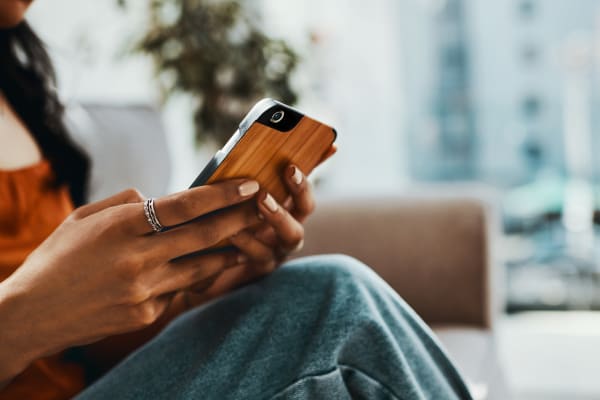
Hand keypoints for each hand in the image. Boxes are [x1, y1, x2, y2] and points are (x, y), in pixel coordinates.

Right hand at [0, 179, 261, 380]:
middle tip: (265, 207)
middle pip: (203, 235)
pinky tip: (208, 267)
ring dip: (229, 250)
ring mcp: (143, 291)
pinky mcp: (146, 315)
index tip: (250, 185)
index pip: (184, 206)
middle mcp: (136, 259)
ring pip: (202, 266)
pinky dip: (195, 277)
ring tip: (249, 237)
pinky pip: (181, 290)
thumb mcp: (85, 217)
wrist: (32, 313)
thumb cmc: (59, 257)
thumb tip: (162, 200)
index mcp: (120, 226)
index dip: (222, 194)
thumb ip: (127, 204)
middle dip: (240, 219)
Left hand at [191, 162, 319, 300]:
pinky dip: (249, 243)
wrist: (197, 264)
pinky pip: (262, 256)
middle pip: (306, 208)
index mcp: (284, 205)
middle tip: (288, 171)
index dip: (310, 169)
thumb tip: (250, 145)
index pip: (303, 182)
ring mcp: (278, 248)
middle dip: (299, 189)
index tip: (304, 157)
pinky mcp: (261, 269)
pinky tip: (234, 232)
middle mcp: (287, 226)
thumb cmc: (215, 220)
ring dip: (279, 215)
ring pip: (293, 235)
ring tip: (261, 200)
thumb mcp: (228, 195)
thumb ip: (242, 176)